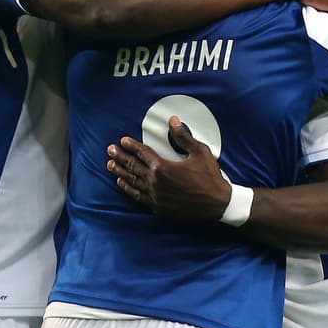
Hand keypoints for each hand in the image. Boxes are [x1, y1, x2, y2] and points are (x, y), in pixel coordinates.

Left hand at [106, 118, 231, 220]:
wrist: (218, 204)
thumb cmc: (210, 177)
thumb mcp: (200, 152)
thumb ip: (183, 136)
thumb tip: (173, 120)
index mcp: (163, 167)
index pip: (142, 153)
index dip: (131, 145)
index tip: (123, 140)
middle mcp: (155, 182)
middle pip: (132, 166)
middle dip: (120, 156)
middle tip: (109, 150)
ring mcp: (155, 196)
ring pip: (132, 181)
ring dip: (120, 172)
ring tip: (109, 165)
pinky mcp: (158, 207)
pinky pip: (137, 196)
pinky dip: (127, 189)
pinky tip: (121, 183)